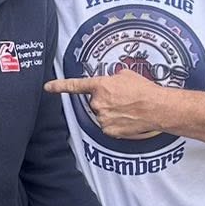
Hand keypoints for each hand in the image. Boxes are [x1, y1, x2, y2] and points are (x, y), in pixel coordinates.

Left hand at [45, 70, 171, 139]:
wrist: (157, 107)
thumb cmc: (144, 90)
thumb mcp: (127, 75)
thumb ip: (112, 78)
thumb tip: (111, 82)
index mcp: (100, 85)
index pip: (75, 85)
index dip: (59, 86)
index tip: (47, 87)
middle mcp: (98, 102)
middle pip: (95, 102)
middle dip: (105, 100)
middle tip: (122, 99)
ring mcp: (102, 117)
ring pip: (102, 115)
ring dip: (111, 112)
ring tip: (128, 109)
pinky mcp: (109, 130)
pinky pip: (108, 126)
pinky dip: (116, 123)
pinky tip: (127, 119)